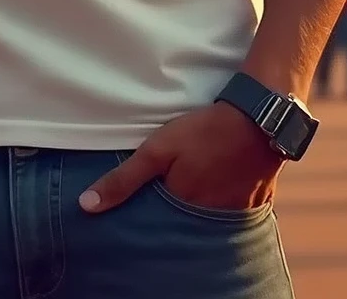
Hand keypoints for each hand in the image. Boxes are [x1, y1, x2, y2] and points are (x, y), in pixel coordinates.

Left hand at [79, 104, 281, 215]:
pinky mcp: (254, 204)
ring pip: (210, 223)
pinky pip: (234, 215)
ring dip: (200, 212)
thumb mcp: (158, 149)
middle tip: (169, 199)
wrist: (259, 117)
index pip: (160, 229)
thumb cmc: (204, 131)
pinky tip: (219, 189)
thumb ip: (124, 178)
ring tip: (195, 193)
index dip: (149, 221)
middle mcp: (211, 221)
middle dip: (175, 220)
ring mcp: (235, 214)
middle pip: (186, 228)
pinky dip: (224, 206)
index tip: (139, 214)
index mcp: (185, 210)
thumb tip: (87, 205)